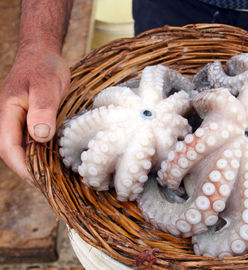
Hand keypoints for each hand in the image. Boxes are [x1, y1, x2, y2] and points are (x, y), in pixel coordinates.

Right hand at [0, 43, 69, 183]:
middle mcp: (9, 120)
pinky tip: (56, 161)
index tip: (39, 182)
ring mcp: (19, 121)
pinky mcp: (30, 121)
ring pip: (23, 149)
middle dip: (29, 171)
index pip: (8, 148)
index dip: (22, 167)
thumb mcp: (45, 85)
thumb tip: (40, 136)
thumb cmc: (43, 67)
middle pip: (13, 153)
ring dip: (36, 164)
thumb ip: (42, 109)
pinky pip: (32, 142)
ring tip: (54, 179)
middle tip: (50, 187)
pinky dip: (42, 153)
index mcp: (6, 113)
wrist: (43, 54)